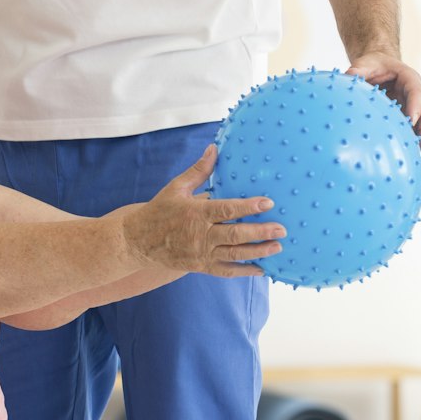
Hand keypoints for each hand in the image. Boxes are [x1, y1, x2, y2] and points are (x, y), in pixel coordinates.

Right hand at [120, 147, 285, 277]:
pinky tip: (262, 268)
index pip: (226, 209)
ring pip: (234, 255)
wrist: (139, 242)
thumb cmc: (160, 211)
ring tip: (277, 247)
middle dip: (260, 232)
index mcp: (195, 213)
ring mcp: (201, 253)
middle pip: (235, 234)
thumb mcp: (177, 187)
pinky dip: (244, 271)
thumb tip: (214, 148)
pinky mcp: (201, 266)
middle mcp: (200, 235)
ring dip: (258, 252)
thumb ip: (199, 170)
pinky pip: (226, 271)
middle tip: (281, 229)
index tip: (268, 203)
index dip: (248, 207)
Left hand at [347, 53, 420, 156]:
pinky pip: (412, 135)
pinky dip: (411, 150)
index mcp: (409, 80)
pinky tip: (407, 166)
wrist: (379, 67)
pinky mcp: (407, 121)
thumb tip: (348, 76)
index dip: (415, 107)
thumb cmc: (374, 64)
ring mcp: (413, 110)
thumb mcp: (367, 62)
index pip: (416, 93)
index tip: (410, 121)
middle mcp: (416, 97)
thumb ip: (359, 69)